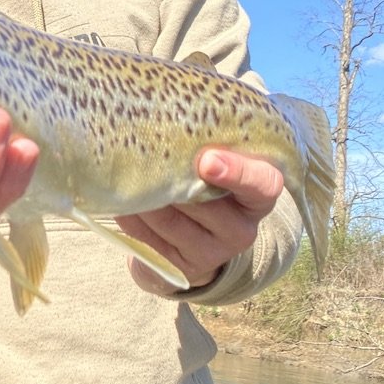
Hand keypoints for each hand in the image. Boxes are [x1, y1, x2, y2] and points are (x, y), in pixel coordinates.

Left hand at [116, 148, 284, 293]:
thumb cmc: (205, 187)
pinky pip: (147, 238)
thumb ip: (205, 148)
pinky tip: (120, 202)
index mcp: (260, 196)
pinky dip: (130, 217)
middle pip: (203, 201)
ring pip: (170, 220)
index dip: (238, 172)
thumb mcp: (218, 169)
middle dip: (169, 175)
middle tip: (142, 151)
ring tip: (122, 173)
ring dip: (141, 196)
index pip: (263, 184)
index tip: (207, 159)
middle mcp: (241, 229)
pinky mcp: (180, 268)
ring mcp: (212, 253)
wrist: (192, 245)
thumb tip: (167, 115)